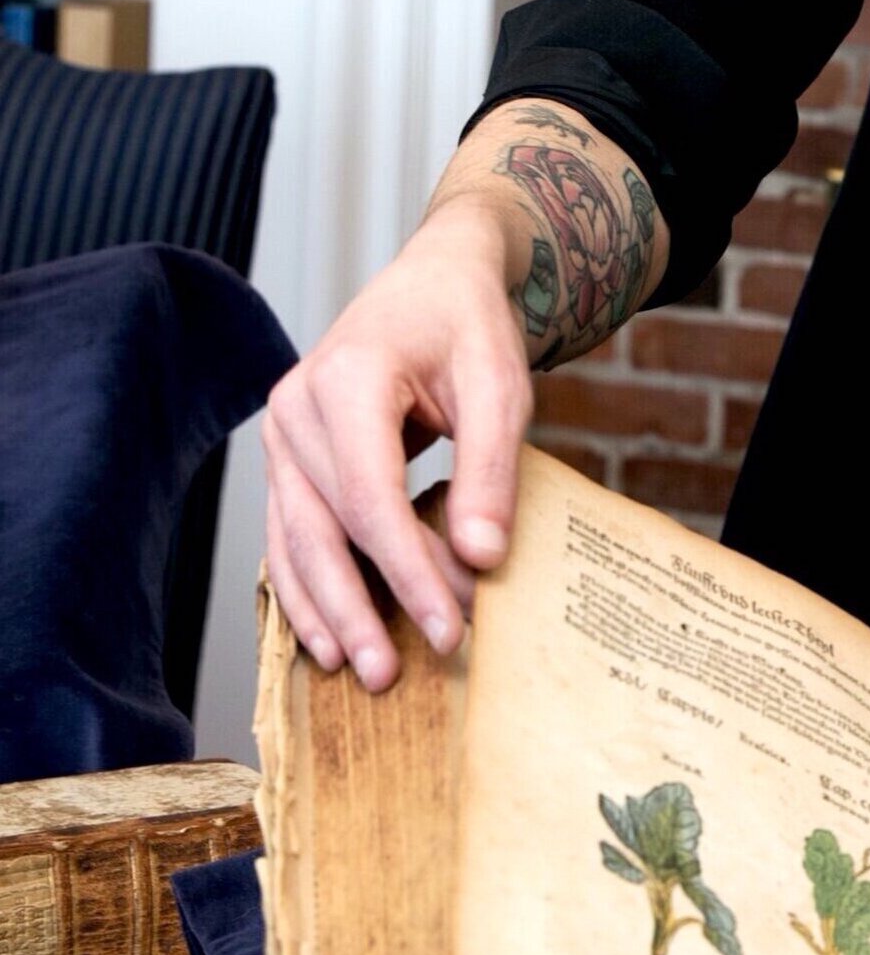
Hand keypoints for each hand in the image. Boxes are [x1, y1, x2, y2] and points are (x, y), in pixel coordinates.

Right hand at [262, 196, 533, 690]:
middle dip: (361, 608)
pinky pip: (289, 533)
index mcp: (345, 379)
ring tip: (362, 672)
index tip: (449, 626)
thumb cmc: (469, 324)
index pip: (371, 498)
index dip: (406, 571)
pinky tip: (326, 638)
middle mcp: (295, 409)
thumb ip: (489, 466)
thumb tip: (481, 558)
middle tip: (397, 676)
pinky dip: (307, 587)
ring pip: (294, 540)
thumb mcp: (500, 382)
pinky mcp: (289, 458)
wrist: (437, 278)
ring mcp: (283, 435)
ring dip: (326, 611)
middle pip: (323, 528)